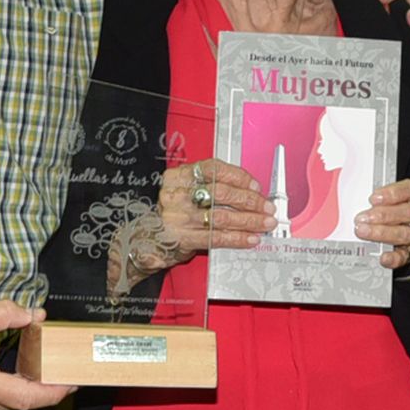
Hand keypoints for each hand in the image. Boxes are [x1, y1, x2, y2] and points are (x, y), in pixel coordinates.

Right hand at [0, 300, 71, 409]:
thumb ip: (5, 314)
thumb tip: (33, 315)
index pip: (27, 398)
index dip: (54, 392)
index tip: (73, 382)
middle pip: (20, 403)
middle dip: (44, 387)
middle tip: (63, 370)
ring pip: (6, 406)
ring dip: (24, 389)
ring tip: (40, 368)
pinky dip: (7, 392)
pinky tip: (13, 375)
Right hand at [105, 159, 269, 296]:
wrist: (142, 239)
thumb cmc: (170, 213)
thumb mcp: (184, 192)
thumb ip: (209, 187)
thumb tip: (247, 191)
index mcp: (177, 176)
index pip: (213, 169)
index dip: (238, 176)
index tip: (255, 186)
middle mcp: (176, 194)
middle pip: (221, 193)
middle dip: (249, 201)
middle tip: (267, 207)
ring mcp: (177, 217)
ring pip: (222, 217)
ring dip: (249, 221)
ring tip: (265, 223)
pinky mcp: (181, 239)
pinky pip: (215, 238)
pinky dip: (237, 238)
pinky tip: (250, 239)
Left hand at [355, 179, 409, 270]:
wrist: (397, 222)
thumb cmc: (388, 203)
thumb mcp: (384, 192)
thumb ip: (372, 192)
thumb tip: (351, 194)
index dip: (392, 194)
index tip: (373, 198)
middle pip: (408, 213)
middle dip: (383, 216)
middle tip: (362, 218)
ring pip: (406, 234)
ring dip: (382, 233)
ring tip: (363, 232)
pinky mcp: (409, 251)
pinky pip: (404, 256)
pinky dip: (393, 258)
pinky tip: (382, 256)